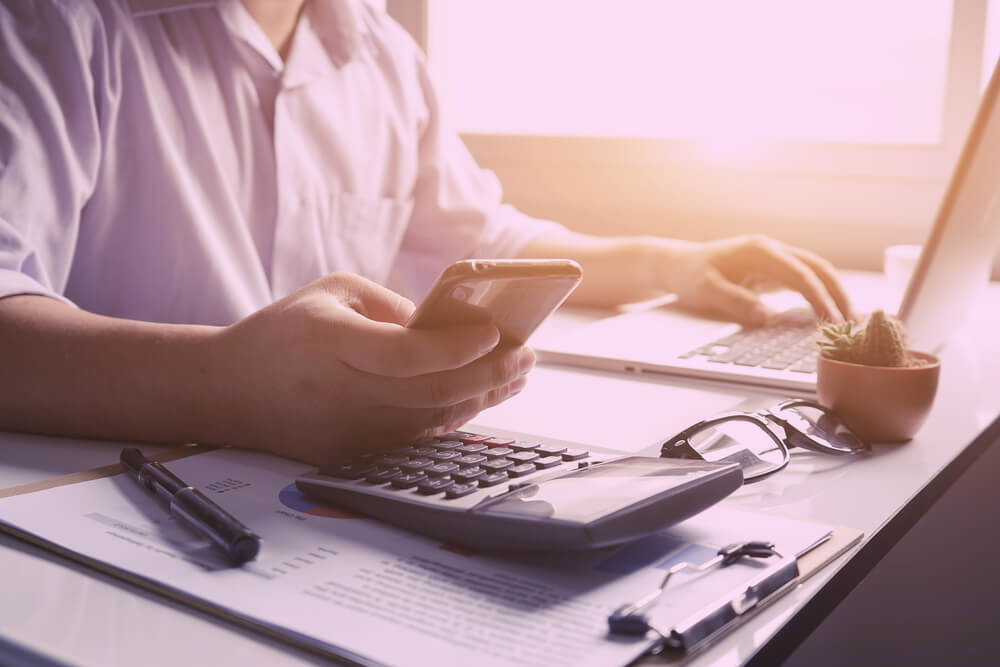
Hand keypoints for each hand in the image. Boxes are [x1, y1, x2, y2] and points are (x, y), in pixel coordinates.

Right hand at [207, 272, 533, 463]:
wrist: (227, 390)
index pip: (407, 354)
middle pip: (432, 393)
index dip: (458, 347)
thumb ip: (391, 307)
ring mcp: (346, 430)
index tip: (496, 332)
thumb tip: (449, 328)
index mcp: (330, 342)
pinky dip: (453, 418)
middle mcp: (340, 391)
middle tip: (526, 356)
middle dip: (490, 375)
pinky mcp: (350, 453)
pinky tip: (478, 398)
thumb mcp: (331, 292)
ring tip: (514, 376)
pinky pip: (416, 439)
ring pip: (431, 421)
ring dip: (482, 399)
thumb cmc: (283, 330)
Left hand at [661, 235, 852, 325]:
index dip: (819, 298)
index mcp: (759, 250)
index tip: (832, 320)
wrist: (676, 264)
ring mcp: (773, 258)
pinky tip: (828, 312)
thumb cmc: (689, 275)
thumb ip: (734, 302)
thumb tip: (765, 317)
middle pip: (817, 267)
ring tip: (850, 319)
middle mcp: (771, 250)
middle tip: (853, 322)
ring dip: (833, 292)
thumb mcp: (705, 290)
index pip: (800, 274)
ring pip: (815, 271)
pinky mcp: (771, 270)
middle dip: (838, 293)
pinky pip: (803, 279)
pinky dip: (819, 293)